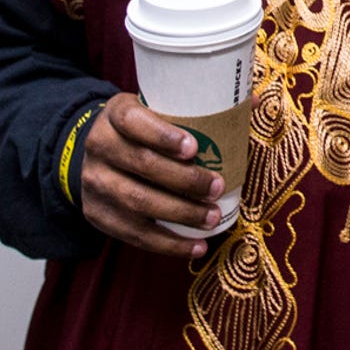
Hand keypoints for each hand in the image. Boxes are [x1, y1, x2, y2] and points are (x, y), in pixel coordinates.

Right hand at [78, 92, 224, 258]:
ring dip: (180, 214)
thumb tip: (255, 102)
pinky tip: (196, 246)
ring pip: (137, 203)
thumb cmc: (143, 128)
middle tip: (217, 187)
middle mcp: (99, 146)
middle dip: (183, 180)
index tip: (194, 148)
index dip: (162, 136)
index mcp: (116, 114)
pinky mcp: (97, 214)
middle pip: (141, 165)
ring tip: (213, 218)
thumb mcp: (158, 107)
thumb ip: (201, 106)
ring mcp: (94, 183)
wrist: (99, 150)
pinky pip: (133, 234)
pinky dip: (168, 244)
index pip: (133, 121)